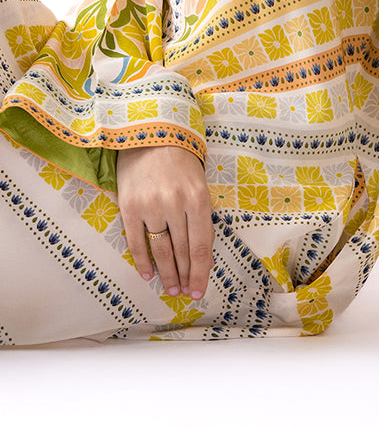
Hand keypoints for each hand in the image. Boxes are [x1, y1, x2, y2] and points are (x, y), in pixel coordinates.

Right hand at [117, 145, 213, 299]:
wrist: (150, 134)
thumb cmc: (180, 160)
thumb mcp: (199, 185)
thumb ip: (201, 217)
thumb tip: (201, 255)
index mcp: (198, 199)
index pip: (201, 245)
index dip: (200, 271)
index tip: (199, 289)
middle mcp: (175, 204)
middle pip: (181, 251)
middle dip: (185, 276)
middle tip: (185, 293)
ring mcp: (150, 206)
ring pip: (160, 250)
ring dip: (166, 273)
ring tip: (171, 288)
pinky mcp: (129, 207)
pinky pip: (136, 241)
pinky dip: (142, 261)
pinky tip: (147, 274)